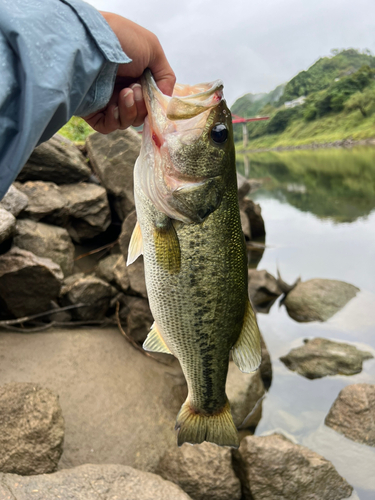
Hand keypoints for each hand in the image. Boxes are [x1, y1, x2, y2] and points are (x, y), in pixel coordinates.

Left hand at [83, 13, 174, 133]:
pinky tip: (113, 105)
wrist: (90, 40)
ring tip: (124, 92)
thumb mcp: (153, 49)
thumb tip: (165, 98)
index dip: (154, 103)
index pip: (149, 101)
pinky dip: (115, 119)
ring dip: (130, 111)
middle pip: (140, 114)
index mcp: (135, 77)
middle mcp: (122, 89)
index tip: (155, 97)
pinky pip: (109, 126)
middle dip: (142, 106)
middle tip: (135, 89)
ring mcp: (107, 101)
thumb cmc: (122, 39)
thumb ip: (166, 76)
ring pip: (126, 122)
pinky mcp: (93, 110)